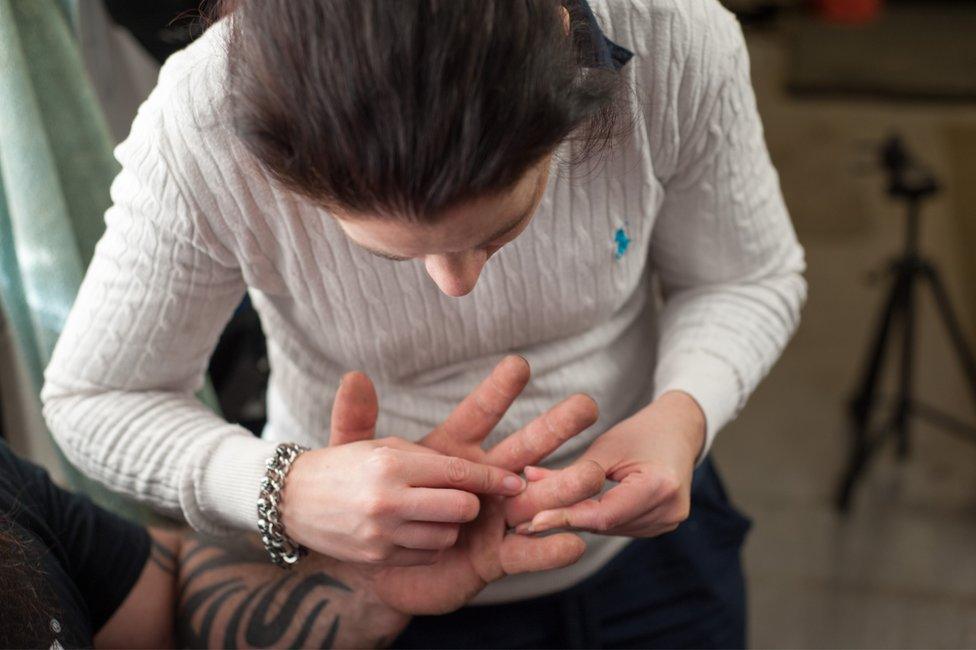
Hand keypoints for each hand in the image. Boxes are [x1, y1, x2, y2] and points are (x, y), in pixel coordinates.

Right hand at [279, 374, 528, 565]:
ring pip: (448, 534)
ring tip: (433, 511)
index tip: (516, 482)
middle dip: (471, 502)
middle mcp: (388, 499)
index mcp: (392, 463)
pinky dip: (431, 542)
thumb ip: (426, 450)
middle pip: (462, 508)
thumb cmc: (347, 464)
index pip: (458, 472)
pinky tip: (416, 528)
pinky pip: (428, 552)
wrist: (291, 498)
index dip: (492, 478)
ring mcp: (382, 532)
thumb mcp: (379, 442)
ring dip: (450, 524)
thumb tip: (473, 465)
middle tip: (463, 495)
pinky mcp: (378, 555)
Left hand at [331, 356, 603, 613]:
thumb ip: (356, 424)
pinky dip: (551, 549)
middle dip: (556, 427)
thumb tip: (353, 377)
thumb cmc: (371, 509)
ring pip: (539, 497)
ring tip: (594, 471)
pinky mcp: (496, 557)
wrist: (372, 570)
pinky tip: (575, 542)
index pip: (481, 415)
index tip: (519, 365)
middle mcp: (484, 481)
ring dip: (567, 484)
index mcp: (455, 452)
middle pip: (526, 449)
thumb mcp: (359, 466)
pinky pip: (528, 553)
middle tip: (586, 405)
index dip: (499, 391)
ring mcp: (495, 518)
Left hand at [516, 391, 705, 537]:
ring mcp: (668, 522)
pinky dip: (591, 520)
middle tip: (521, 522)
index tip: (531, 520)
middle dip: (563, 520)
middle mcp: (668, 511)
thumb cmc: (642, 430)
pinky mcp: (660, 526)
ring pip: (607, 529)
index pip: (604, 513)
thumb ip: (572, 471)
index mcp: (659, 486)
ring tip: (533, 519)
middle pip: (604, 524)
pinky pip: (616, 526)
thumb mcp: (606, 445)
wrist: (680, 431)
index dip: (566, 518)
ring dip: (574, 522)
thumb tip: (527, 482)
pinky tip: (564, 516)